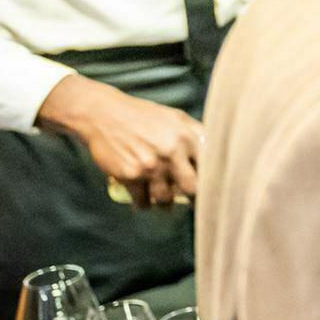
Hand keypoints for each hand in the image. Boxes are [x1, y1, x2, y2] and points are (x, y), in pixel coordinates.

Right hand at [35, 74, 198, 205]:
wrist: (104, 114)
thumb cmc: (143, 116)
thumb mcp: (176, 118)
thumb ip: (196, 134)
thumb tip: (215, 153)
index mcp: (187, 137)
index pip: (210, 168)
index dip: (213, 183)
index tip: (214, 191)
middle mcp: (171, 152)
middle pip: (192, 189)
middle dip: (193, 199)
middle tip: (192, 203)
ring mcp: (150, 166)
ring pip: (165, 200)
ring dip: (165, 204)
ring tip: (164, 202)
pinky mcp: (130, 176)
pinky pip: (142, 202)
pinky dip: (144, 205)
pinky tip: (144, 201)